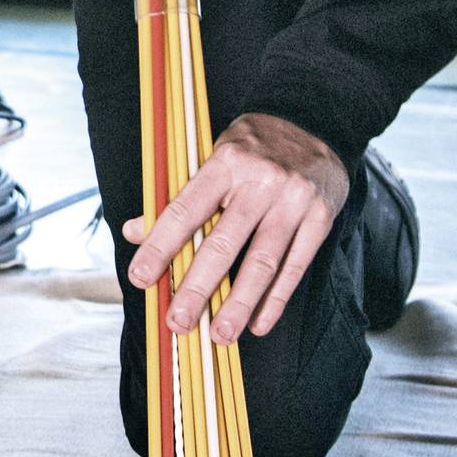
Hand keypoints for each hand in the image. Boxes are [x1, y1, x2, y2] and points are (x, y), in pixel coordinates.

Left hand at [125, 112, 349, 341]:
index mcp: (224, 164)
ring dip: (239, 303)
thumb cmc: (252, 148)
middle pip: (223, 244)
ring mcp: (293, 202)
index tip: (140, 278)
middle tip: (179, 321)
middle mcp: (260, 183)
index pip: (185, 211)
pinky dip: (276, 298)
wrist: (314, 123)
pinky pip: (296, 266)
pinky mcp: (320, 218)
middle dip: (198, 287)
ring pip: (262, 262)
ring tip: (220, 334)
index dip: (160, 246)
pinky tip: (258, 323)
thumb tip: (135, 231)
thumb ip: (177, 197)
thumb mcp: (211, 157)